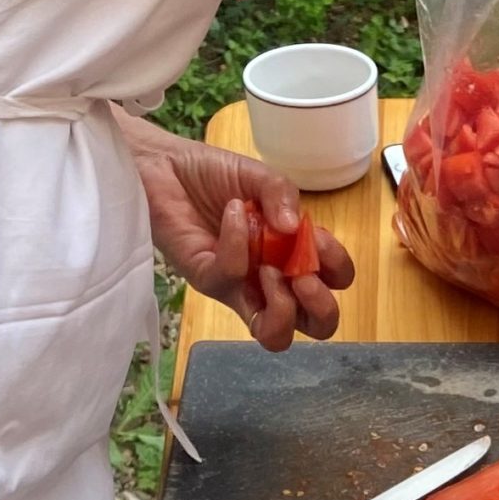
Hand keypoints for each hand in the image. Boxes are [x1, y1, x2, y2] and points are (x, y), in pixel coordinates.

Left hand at [114, 109, 354, 349]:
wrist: (162, 165)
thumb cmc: (213, 174)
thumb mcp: (260, 177)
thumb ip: (284, 195)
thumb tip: (296, 227)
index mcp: (290, 254)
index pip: (331, 284)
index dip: (336, 272)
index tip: (320, 241)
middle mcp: (269, 278)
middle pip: (313, 326)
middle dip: (321, 308)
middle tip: (302, 278)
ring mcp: (238, 285)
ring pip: (274, 335)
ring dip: (284, 307)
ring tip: (271, 270)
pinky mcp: (207, 279)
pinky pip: (231, 277)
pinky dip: (238, 243)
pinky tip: (233, 212)